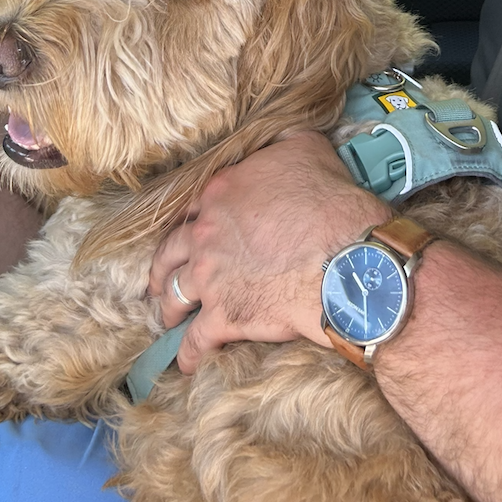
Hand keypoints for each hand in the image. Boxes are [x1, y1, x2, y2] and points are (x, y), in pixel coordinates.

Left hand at [149, 132, 383, 373]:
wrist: (343, 255)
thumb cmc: (329, 201)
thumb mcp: (306, 148)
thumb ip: (282, 142)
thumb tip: (280, 138)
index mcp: (219, 192)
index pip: (191, 209)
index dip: (189, 224)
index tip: (188, 235)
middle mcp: (205, 234)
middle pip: (170, 253)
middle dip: (162, 268)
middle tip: (158, 280)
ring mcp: (210, 277)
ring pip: (174, 296)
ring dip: (167, 308)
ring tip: (165, 318)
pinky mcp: (224, 316)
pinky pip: (196, 341)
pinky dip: (189, 354)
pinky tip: (187, 363)